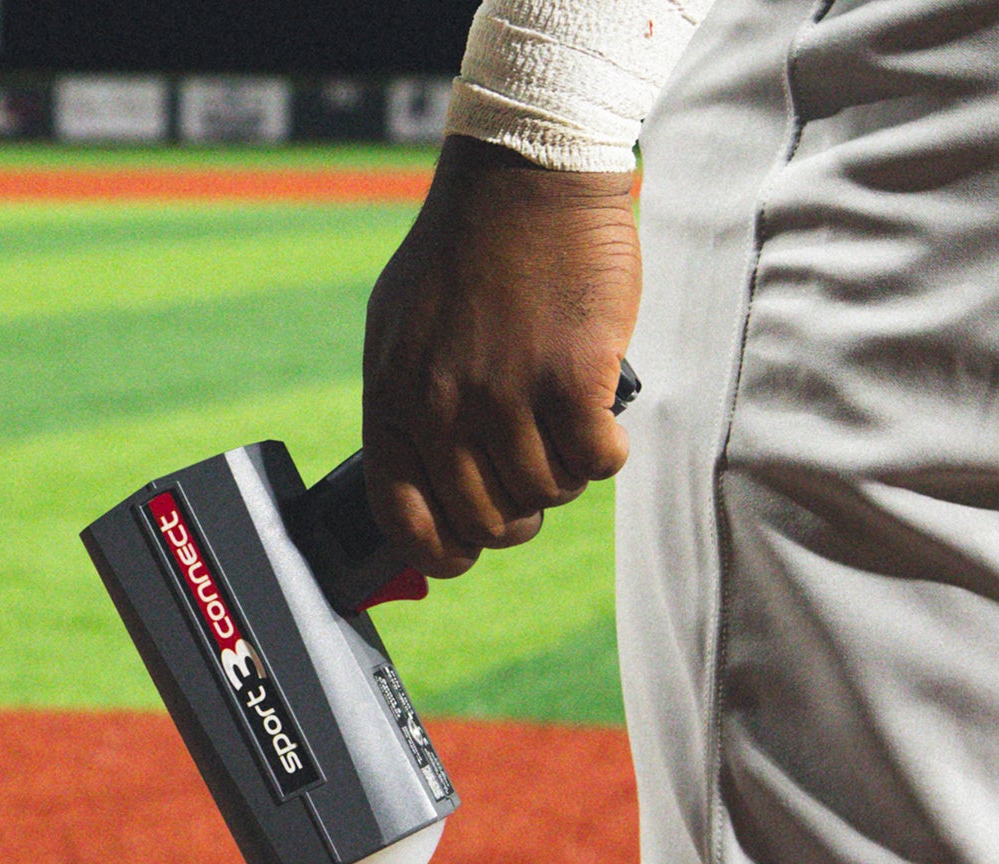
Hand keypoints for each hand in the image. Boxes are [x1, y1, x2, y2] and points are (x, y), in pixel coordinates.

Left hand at [361, 135, 638, 577]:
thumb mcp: (400, 328)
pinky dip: (605, 453)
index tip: (466, 550)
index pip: (403, 517)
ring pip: (545, 493)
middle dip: (515, 515)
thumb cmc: (465, 250)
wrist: (524, 176)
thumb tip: (416, 475)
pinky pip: (596, 463)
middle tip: (534, 477)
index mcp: (393, 398)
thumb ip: (406, 400)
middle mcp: (442, 407)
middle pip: (485, 519)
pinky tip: (600, 421)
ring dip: (562, 474)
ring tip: (565, 428)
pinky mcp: (571, 377)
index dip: (439, 551)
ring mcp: (506, 395)